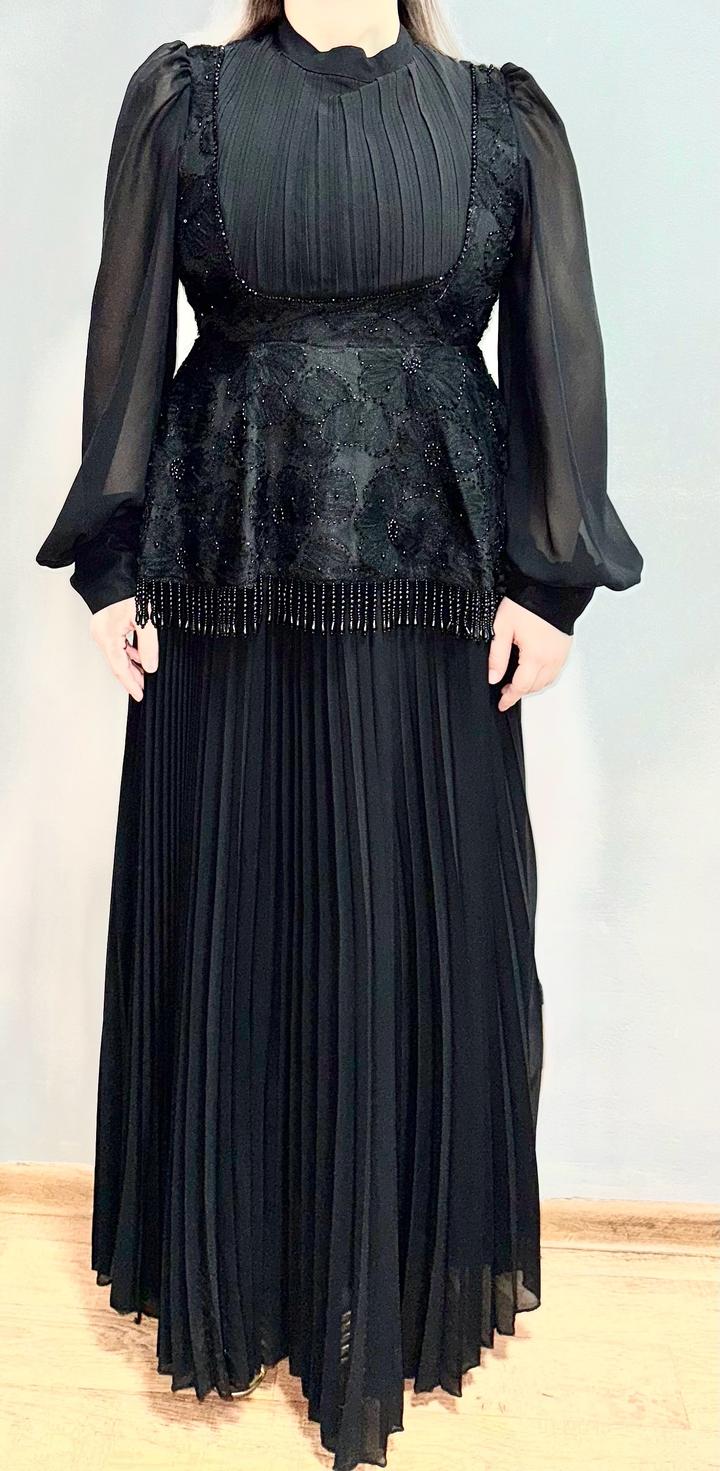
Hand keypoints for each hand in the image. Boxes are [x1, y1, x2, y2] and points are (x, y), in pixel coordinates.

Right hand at [89, 596, 158, 700]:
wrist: (114, 573)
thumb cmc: (128, 592)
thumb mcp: (145, 620)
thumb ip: (148, 646)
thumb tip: (150, 667)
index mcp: (108, 638)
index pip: (120, 669)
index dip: (130, 684)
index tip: (140, 696)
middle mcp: (102, 636)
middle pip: (117, 664)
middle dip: (131, 678)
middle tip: (144, 690)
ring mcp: (102, 631)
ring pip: (117, 655)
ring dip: (131, 666)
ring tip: (145, 676)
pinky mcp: (105, 626)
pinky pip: (117, 645)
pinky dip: (128, 654)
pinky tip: (139, 657)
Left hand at [488, 596, 571, 711]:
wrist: (551, 587)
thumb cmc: (527, 602)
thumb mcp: (503, 627)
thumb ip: (497, 655)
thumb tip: (494, 677)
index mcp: (535, 656)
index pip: (521, 686)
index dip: (510, 698)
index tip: (502, 704)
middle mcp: (552, 658)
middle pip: (535, 687)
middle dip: (520, 692)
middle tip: (506, 691)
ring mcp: (561, 654)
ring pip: (547, 681)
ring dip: (533, 686)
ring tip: (518, 682)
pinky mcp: (566, 648)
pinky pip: (555, 671)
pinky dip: (544, 677)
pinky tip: (534, 671)